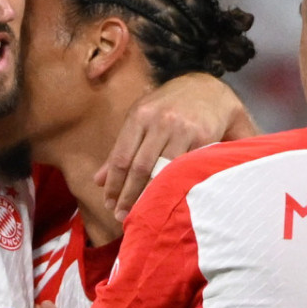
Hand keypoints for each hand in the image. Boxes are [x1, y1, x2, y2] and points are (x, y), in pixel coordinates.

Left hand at [95, 73, 257, 219]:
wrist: (208, 91)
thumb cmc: (168, 108)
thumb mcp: (140, 120)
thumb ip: (120, 149)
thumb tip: (98, 180)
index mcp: (140, 116)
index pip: (120, 157)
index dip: (113, 184)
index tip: (108, 204)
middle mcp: (160, 122)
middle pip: (139, 167)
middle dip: (128, 195)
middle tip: (121, 217)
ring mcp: (182, 130)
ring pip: (162, 171)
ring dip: (150, 196)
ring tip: (142, 214)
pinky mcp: (203, 139)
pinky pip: (185, 169)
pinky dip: (175, 187)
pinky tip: (168, 200)